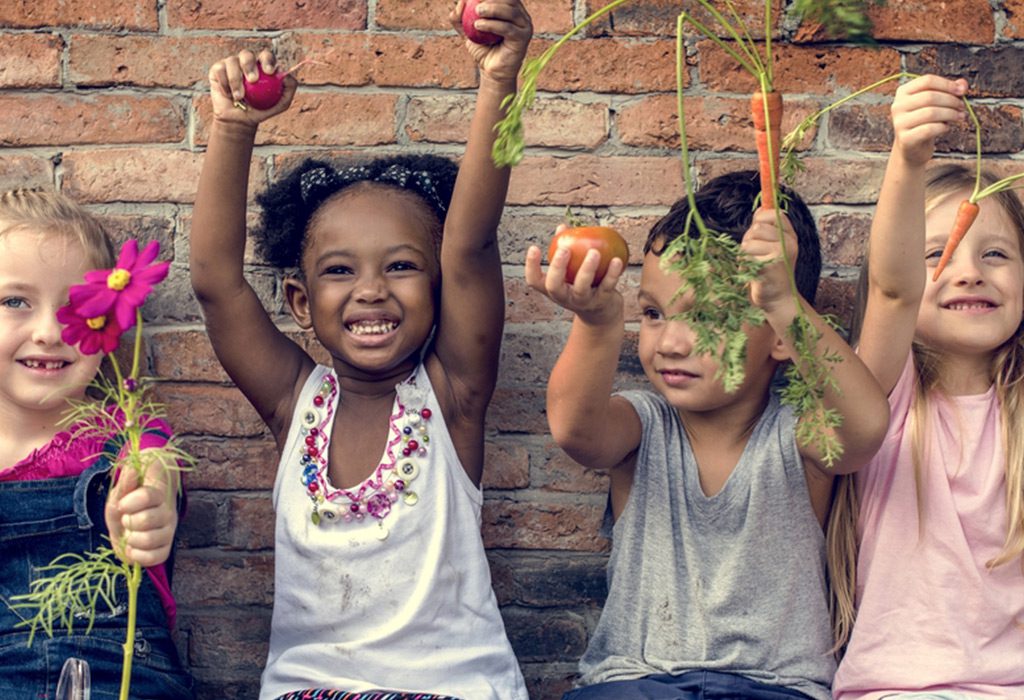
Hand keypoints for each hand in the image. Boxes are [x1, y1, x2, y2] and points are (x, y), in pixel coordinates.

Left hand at [104, 453, 178, 567]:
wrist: (134, 517)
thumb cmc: (128, 500)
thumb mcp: (122, 489)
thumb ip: (126, 481)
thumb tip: (132, 468)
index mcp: (159, 494)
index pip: (149, 496)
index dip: (131, 502)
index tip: (122, 504)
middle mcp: (167, 513)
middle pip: (147, 520)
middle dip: (128, 521)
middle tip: (126, 519)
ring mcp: (168, 532)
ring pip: (150, 540)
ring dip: (131, 539)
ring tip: (129, 535)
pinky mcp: (164, 549)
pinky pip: (155, 558)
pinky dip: (137, 555)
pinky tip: (132, 547)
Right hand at [208, 49, 296, 125]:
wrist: (240, 121)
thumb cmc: (261, 110)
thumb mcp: (280, 104)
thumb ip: (288, 89)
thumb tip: (288, 76)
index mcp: (262, 66)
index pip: (266, 56)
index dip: (268, 60)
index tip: (270, 71)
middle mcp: (247, 62)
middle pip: (247, 54)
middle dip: (249, 65)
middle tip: (253, 80)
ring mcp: (231, 64)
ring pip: (232, 62)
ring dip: (235, 80)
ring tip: (239, 97)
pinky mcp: (218, 69)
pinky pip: (220, 70)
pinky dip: (225, 84)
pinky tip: (229, 95)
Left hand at [452, 0, 532, 83]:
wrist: (491, 71)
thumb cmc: (482, 49)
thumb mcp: (466, 31)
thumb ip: (459, 18)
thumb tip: (461, 2)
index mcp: (511, 9)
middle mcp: (521, 15)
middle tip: (477, 2)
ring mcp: (524, 26)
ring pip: (510, 12)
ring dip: (492, 9)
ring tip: (477, 12)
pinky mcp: (523, 39)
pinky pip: (508, 28)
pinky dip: (492, 24)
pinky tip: (478, 25)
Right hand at [524, 225, 625, 325]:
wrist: (600, 313)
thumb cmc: (581, 284)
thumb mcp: (569, 270)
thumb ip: (565, 249)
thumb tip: (562, 227)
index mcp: (552, 289)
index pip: (534, 280)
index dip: (531, 265)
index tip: (534, 247)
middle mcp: (564, 297)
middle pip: (554, 286)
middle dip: (558, 267)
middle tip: (564, 250)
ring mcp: (582, 301)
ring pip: (582, 287)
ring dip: (587, 269)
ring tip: (594, 252)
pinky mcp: (601, 301)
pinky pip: (607, 286)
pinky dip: (612, 273)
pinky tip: (616, 260)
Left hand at [743, 209, 797, 314]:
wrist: (778, 300)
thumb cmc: (771, 273)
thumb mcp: (772, 246)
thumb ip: (766, 229)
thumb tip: (759, 208)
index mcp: (790, 236)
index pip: (774, 214)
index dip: (760, 218)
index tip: (757, 231)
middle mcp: (788, 242)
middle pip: (756, 228)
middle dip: (749, 240)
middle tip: (756, 255)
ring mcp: (780, 254)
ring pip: (748, 242)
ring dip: (745, 254)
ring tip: (755, 265)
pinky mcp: (769, 265)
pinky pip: (745, 256)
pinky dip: (744, 265)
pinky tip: (754, 273)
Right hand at [891, 74, 966, 165]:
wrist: (912, 147)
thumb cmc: (924, 122)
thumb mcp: (936, 103)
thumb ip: (949, 90)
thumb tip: (963, 84)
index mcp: (904, 92)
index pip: (927, 80)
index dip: (947, 84)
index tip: (961, 91)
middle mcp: (898, 106)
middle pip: (930, 96)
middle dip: (951, 101)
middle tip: (962, 107)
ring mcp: (899, 123)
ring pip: (930, 113)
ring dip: (950, 114)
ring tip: (959, 117)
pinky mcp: (905, 138)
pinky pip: (929, 129)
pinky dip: (943, 127)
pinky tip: (946, 128)